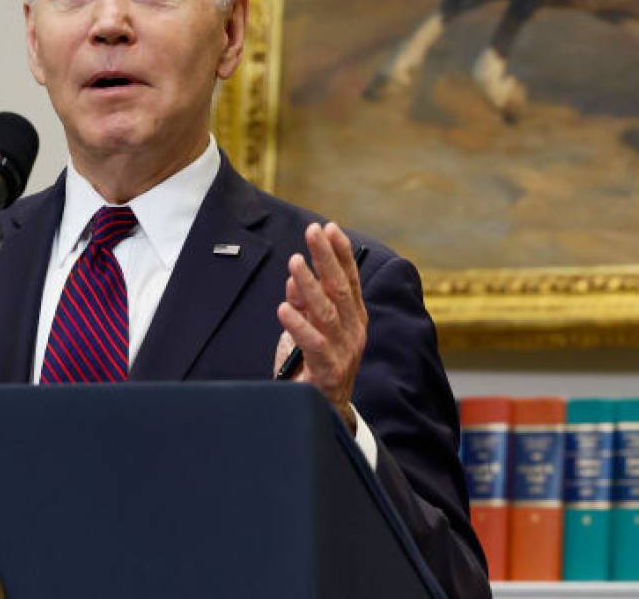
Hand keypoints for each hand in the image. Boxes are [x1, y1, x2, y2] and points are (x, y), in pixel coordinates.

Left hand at [272, 223, 368, 432]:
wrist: (325, 410)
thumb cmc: (317, 364)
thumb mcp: (311, 327)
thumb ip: (305, 304)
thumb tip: (295, 279)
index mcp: (354, 317)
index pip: (350, 278)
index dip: (341, 253)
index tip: (330, 227)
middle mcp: (353, 330)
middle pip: (341, 288)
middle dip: (326, 258)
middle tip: (312, 232)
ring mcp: (344, 350)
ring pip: (327, 311)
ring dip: (310, 284)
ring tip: (295, 263)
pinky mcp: (329, 370)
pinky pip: (313, 343)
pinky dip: (298, 325)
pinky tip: (284, 308)